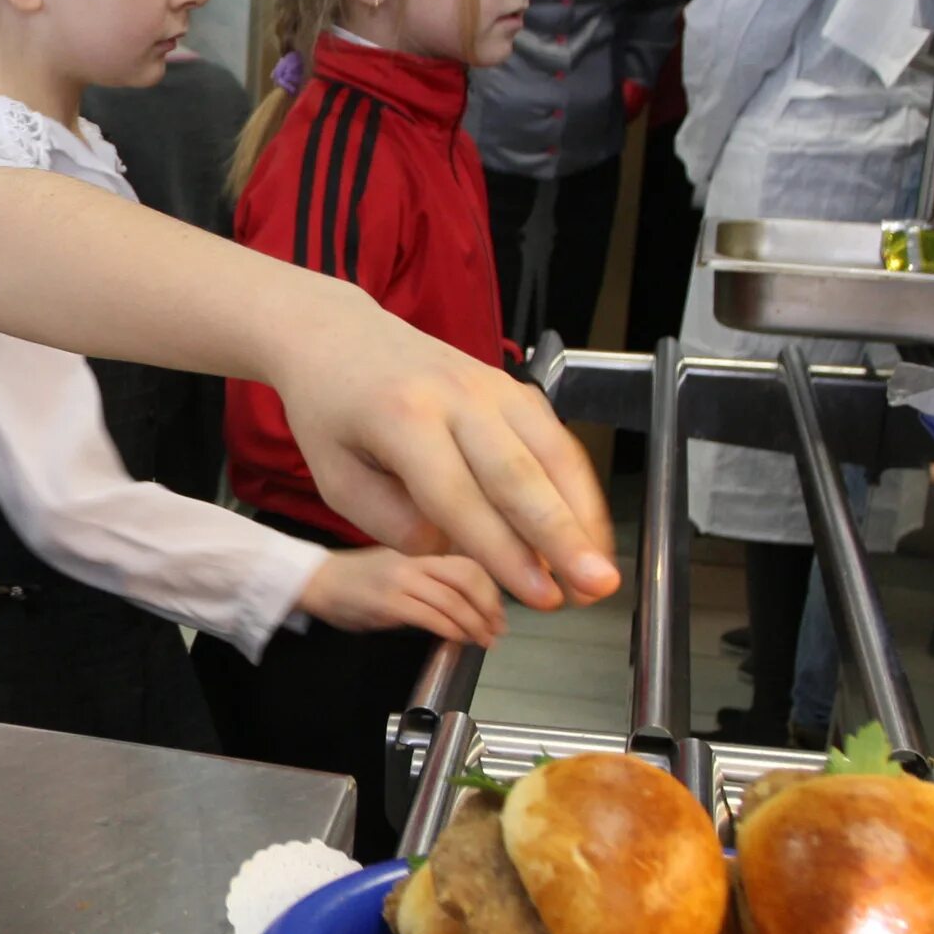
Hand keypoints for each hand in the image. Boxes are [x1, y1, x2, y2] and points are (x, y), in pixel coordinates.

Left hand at [274, 293, 617, 610]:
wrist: (339, 336)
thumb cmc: (332, 414)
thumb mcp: (337, 480)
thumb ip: (394, 524)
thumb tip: (461, 553)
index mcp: (402, 418)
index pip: (459, 496)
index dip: (503, 551)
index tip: (539, 597)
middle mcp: (456, 396)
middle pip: (519, 474)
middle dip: (563, 536)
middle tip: (597, 586)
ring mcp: (493, 385)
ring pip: (553, 455)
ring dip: (584, 516)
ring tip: (601, 574)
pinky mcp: (515, 387)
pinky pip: (556, 441)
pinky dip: (578, 489)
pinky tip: (588, 532)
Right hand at [297, 549, 505, 646]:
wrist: (314, 582)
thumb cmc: (352, 580)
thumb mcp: (395, 569)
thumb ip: (426, 579)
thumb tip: (460, 602)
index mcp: (418, 554)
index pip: (468, 563)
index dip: (490, 589)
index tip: (497, 611)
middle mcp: (413, 563)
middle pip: (468, 578)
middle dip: (489, 607)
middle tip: (497, 629)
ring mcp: (401, 581)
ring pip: (453, 600)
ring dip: (475, 624)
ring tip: (482, 641)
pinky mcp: (388, 603)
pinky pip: (431, 617)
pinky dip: (452, 630)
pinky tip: (458, 640)